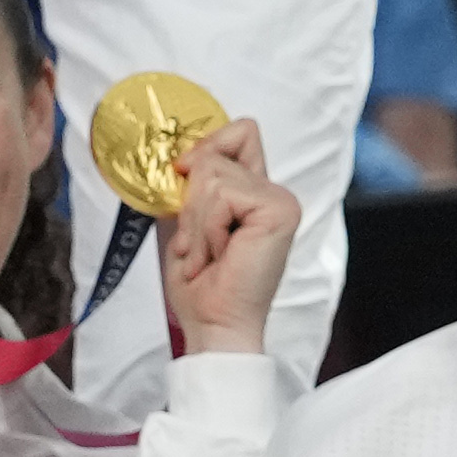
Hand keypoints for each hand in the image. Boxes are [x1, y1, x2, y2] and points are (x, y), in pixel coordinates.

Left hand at [150, 116, 297, 356]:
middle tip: (197, 244)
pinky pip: (222, 194)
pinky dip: (207, 228)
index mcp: (254, 191)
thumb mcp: (184, 222)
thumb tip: (176, 156)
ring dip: (196, 222)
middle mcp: (273, 192)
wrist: (213, 324)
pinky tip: (219, 254)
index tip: (181, 179)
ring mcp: (280, 200)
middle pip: (214, 154)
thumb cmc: (201, 286)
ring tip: (207, 254)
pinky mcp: (278, 210)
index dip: (206, 148)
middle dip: (190, 202)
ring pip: (212, 174)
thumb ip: (186, 184)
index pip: (239, 132)